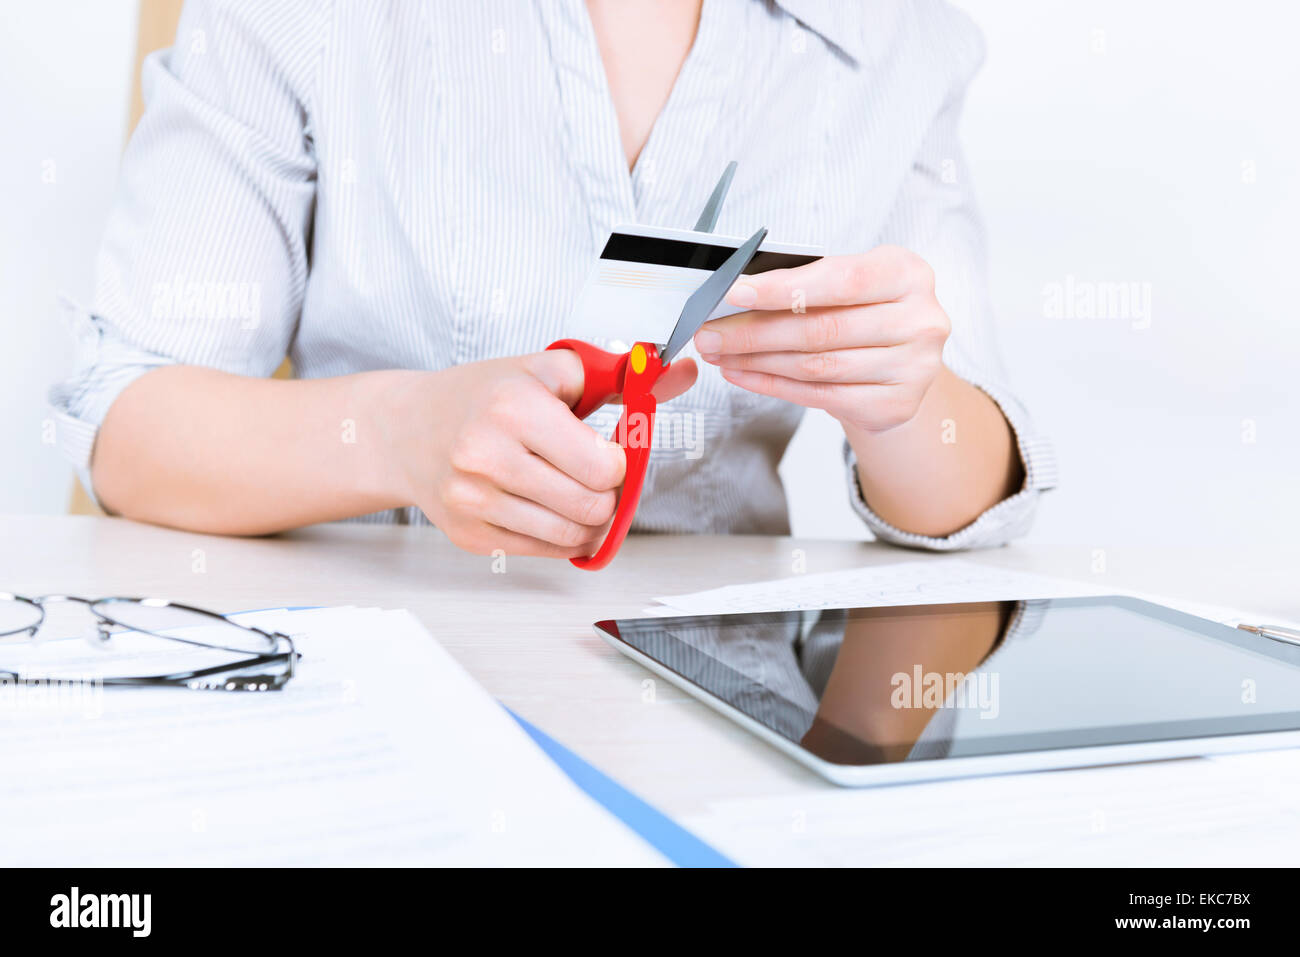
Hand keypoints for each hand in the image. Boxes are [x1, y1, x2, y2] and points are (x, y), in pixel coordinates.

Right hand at [375, 351, 695, 557]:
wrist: (406, 429)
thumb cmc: (483, 396)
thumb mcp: (549, 372)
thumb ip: (621, 377)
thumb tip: (682, 372)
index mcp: (512, 407)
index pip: (602, 465)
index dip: (618, 463)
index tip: (608, 451)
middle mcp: (486, 455)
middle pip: (591, 506)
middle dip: (608, 494)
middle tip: (596, 476)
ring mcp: (474, 500)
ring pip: (571, 535)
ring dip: (589, 519)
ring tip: (576, 492)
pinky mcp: (470, 535)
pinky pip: (545, 552)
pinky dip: (563, 536)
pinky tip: (552, 508)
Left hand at [692, 245, 949, 432]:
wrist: (902, 360)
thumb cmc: (866, 310)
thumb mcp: (849, 281)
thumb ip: (806, 281)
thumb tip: (739, 292)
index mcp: (908, 273)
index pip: (840, 280)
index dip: (783, 289)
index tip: (734, 293)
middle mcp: (920, 320)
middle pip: (821, 329)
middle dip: (755, 332)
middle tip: (711, 333)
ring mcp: (913, 367)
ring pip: (816, 366)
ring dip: (757, 361)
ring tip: (720, 354)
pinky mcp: (896, 405)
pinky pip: (820, 396)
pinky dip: (774, 385)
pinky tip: (744, 375)